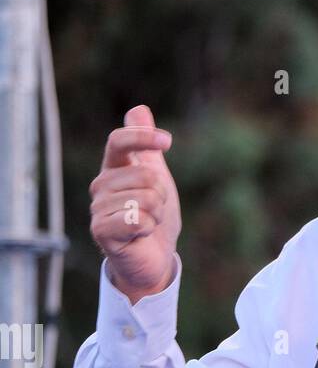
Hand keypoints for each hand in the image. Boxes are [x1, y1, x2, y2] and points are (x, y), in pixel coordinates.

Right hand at [89, 104, 180, 301]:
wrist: (153, 258)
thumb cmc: (154, 217)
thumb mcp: (155, 176)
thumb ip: (146, 146)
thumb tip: (138, 109)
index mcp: (113, 169)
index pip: (119, 141)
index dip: (143, 138)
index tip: (167, 142)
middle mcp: (101, 186)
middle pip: (145, 175)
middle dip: (161, 196)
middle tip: (154, 211)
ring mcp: (98, 208)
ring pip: (146, 198)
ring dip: (156, 214)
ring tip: (147, 224)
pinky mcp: (101, 231)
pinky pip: (138, 219)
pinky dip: (148, 228)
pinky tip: (141, 236)